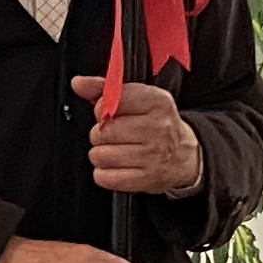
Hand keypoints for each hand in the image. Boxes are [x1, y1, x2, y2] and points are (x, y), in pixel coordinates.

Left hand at [72, 76, 204, 195]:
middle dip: (99, 134)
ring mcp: (154, 155)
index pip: (112, 101)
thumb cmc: (155, 124)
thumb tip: (79, 83)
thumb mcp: (138, 100)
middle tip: (111, 135)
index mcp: (157, 102)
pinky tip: (115, 167)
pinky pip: (106, 177)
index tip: (106, 113)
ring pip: (101, 155)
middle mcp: (158, 128)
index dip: (101, 109)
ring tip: (114, 151)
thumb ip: (104, 89)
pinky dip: (104, 174)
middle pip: (103, 131)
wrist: (183, 155)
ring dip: (100, 154)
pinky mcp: (147, 179)